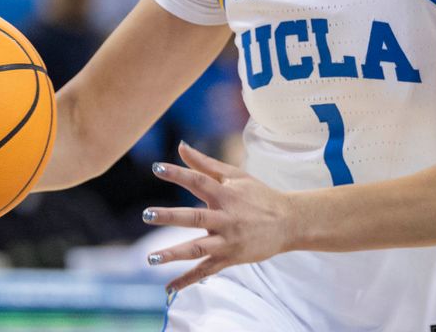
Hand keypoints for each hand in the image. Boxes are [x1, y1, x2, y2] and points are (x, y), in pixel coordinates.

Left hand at [141, 142, 292, 292]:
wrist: (288, 223)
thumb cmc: (259, 195)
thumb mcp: (235, 175)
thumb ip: (205, 163)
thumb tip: (181, 146)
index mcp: (226, 195)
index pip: (199, 181)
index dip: (178, 174)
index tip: (156, 168)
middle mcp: (226, 219)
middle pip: (195, 217)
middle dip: (170, 216)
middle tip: (147, 214)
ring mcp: (227, 241)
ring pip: (197, 248)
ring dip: (173, 254)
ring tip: (150, 258)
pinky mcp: (230, 258)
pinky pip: (206, 271)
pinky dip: (187, 280)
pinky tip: (169, 288)